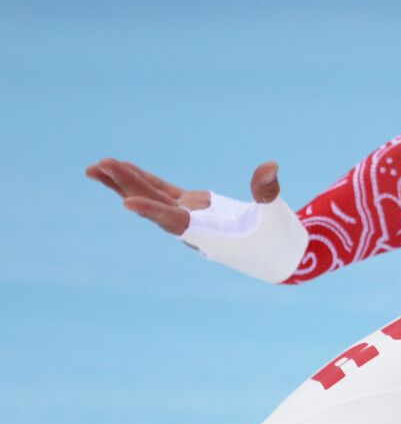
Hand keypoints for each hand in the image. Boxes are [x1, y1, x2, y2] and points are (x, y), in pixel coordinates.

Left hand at [86, 159, 280, 235]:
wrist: (282, 257)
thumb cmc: (280, 241)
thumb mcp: (276, 216)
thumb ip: (267, 192)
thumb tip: (269, 166)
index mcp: (209, 233)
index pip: (174, 221)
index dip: (151, 210)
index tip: (126, 202)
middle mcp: (192, 227)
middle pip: (153, 205)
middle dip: (127, 186)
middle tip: (101, 166)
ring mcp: (190, 217)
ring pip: (151, 198)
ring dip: (124, 184)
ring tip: (94, 168)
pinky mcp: (193, 208)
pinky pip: (162, 193)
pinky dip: (143, 181)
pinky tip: (122, 170)